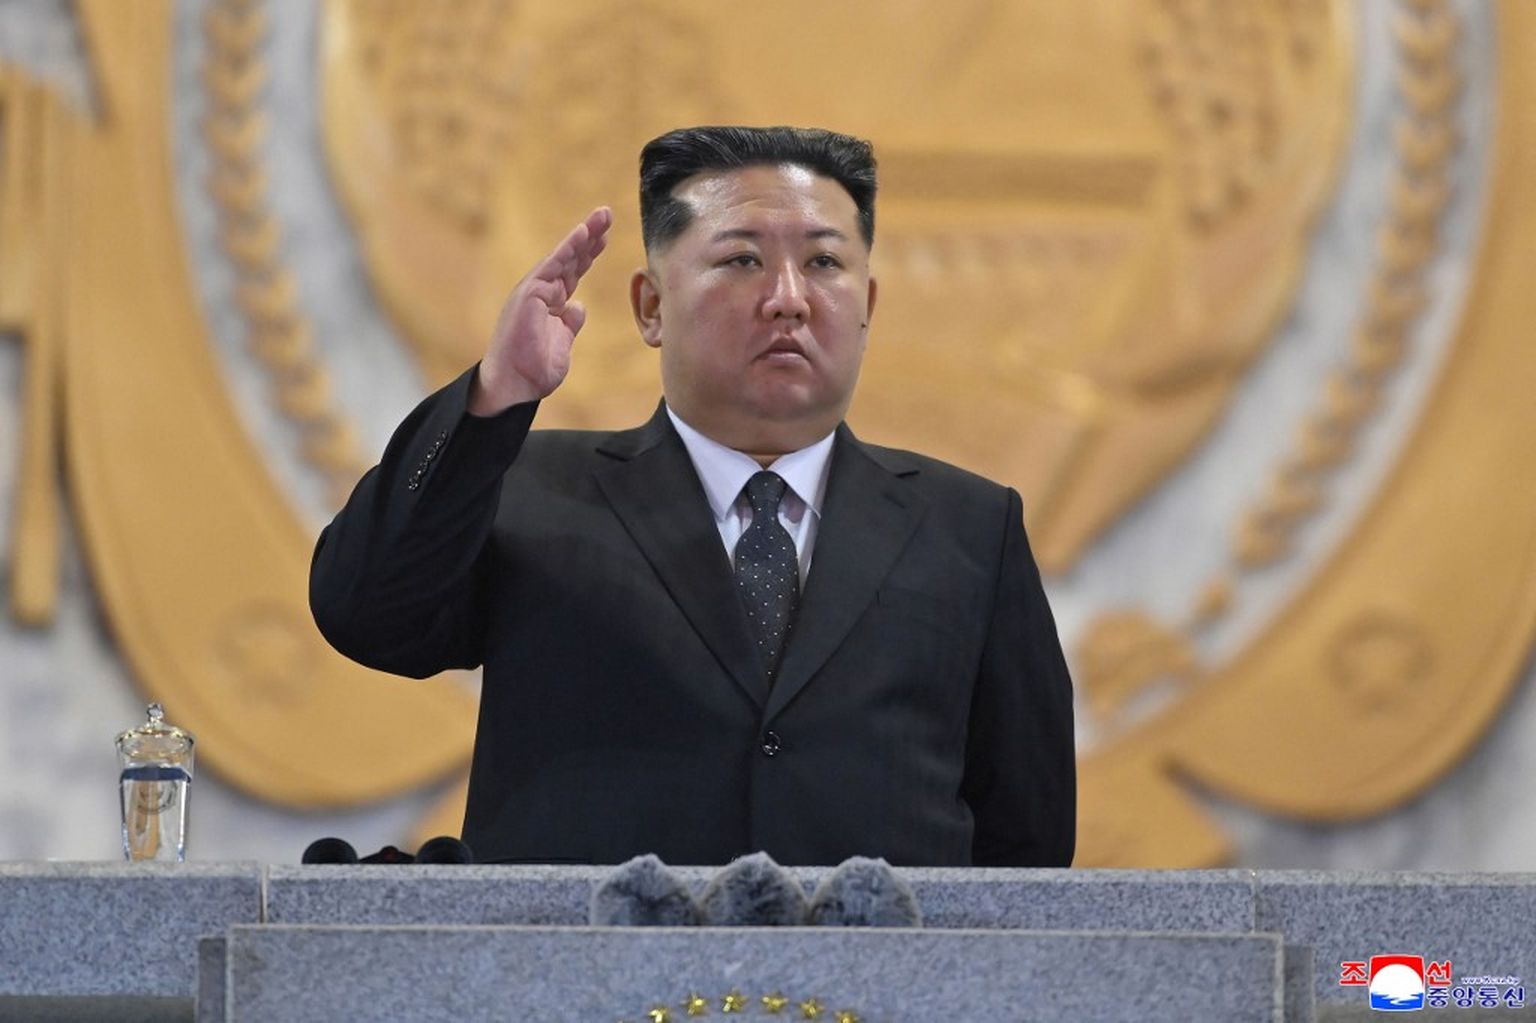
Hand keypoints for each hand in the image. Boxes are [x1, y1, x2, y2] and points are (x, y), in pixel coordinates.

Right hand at [469, 206, 612, 414]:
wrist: (512, 386)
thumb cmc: (532, 370)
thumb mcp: (562, 345)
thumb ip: (569, 325)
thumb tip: (578, 307)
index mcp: (551, 303)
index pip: (573, 272)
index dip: (589, 254)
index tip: (605, 237)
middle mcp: (542, 291)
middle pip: (571, 258)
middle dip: (590, 236)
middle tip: (607, 214)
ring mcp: (534, 290)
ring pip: (563, 256)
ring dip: (583, 234)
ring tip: (602, 216)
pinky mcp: (529, 294)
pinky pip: (552, 265)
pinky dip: (568, 248)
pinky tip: (583, 232)